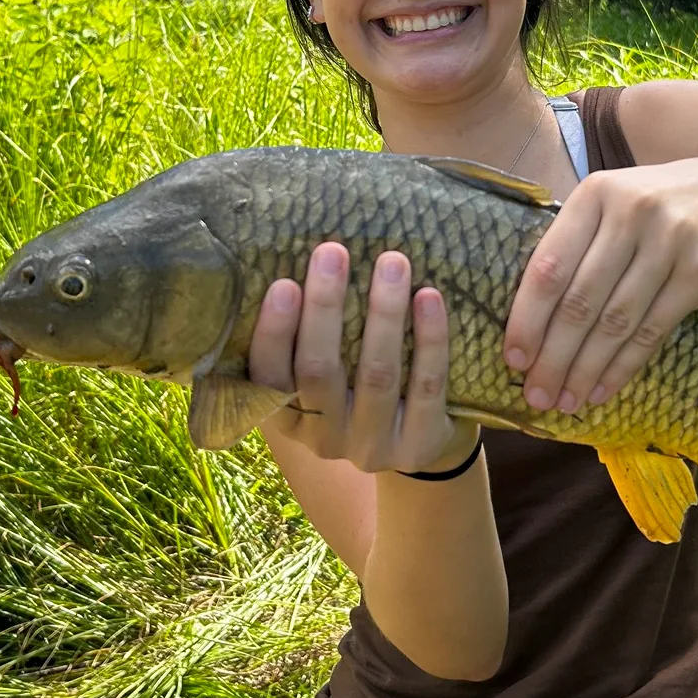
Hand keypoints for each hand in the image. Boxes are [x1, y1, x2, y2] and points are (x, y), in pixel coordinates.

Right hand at [249, 241, 479, 473]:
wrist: (416, 446)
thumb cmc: (355, 390)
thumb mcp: (319, 379)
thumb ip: (303, 338)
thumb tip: (294, 258)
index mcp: (288, 418)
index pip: (267, 378)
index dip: (273, 333)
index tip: (284, 284)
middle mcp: (324, 438)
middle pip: (318, 371)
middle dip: (325, 307)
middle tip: (332, 251)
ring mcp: (373, 445)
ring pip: (377, 374)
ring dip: (384, 313)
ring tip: (392, 262)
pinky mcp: (420, 444)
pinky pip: (426, 386)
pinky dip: (430, 339)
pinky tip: (428, 297)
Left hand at [502, 153, 697, 412]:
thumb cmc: (666, 205)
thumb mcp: (618, 202)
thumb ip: (579, 243)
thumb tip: (529, 318)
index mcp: (596, 194)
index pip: (549, 267)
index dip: (527, 319)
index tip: (513, 359)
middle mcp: (631, 212)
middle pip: (579, 301)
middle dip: (552, 357)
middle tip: (535, 395)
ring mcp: (671, 241)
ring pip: (614, 322)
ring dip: (585, 370)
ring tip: (565, 400)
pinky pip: (652, 331)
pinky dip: (623, 367)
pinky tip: (602, 389)